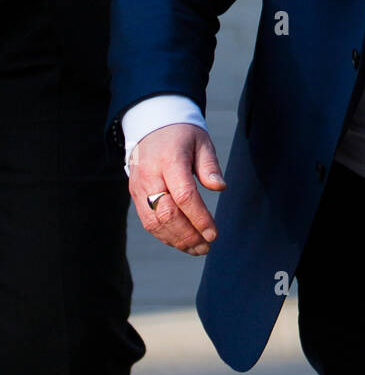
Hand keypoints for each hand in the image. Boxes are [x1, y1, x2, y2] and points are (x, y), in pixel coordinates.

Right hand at [129, 124, 225, 254]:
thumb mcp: (201, 141)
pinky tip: (182, 241)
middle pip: (166, 214)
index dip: (199, 218)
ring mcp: (139, 187)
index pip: (184, 195)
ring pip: (154, 223)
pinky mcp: (135, 194)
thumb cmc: (182, 134)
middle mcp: (150, 176)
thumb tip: (220, 188)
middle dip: (188, 235)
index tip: (214, 233)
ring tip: (198, 249)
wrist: (151, 124)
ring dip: (176, 240)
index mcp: (169, 160)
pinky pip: (147, 221)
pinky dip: (165, 235)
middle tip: (207, 246)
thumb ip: (209, 165)